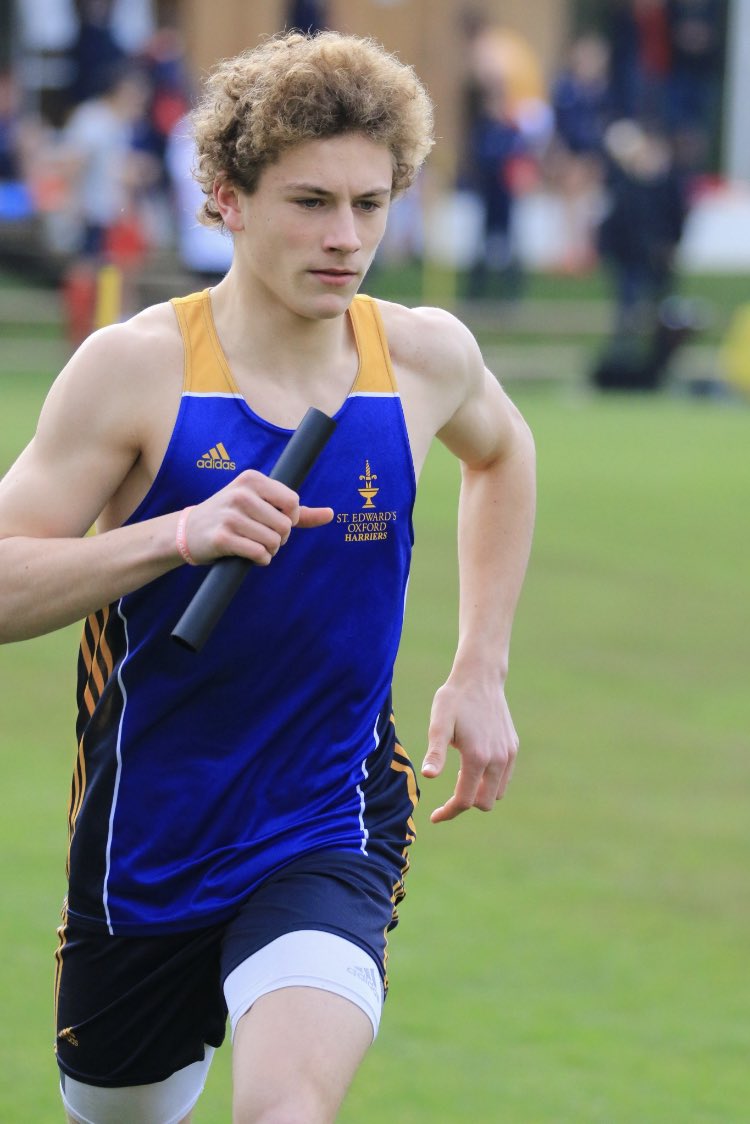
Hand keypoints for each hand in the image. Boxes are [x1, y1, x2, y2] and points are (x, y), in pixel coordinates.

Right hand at [181, 470, 332, 565]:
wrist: (189, 531)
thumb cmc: (233, 516)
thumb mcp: (262, 505)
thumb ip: (297, 511)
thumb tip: (331, 514)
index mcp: (252, 479)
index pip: (293, 502)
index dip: (291, 519)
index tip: (278, 522)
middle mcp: (240, 493)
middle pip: (285, 525)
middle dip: (280, 538)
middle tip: (265, 537)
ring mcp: (229, 515)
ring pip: (273, 541)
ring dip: (270, 551)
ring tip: (256, 546)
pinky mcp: (221, 538)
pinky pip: (258, 553)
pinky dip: (260, 560)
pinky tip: (250, 556)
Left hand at [421, 675, 517, 822]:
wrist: (480, 678)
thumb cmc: (454, 699)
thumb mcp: (439, 723)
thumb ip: (435, 751)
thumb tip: (428, 776)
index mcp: (478, 757)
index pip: (465, 800)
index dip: (448, 812)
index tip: (434, 816)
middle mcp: (498, 759)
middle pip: (484, 803)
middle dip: (465, 804)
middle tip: (447, 798)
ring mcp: (508, 754)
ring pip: (498, 793)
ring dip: (480, 793)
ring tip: (462, 780)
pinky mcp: (513, 747)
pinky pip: (505, 778)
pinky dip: (491, 782)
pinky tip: (476, 769)